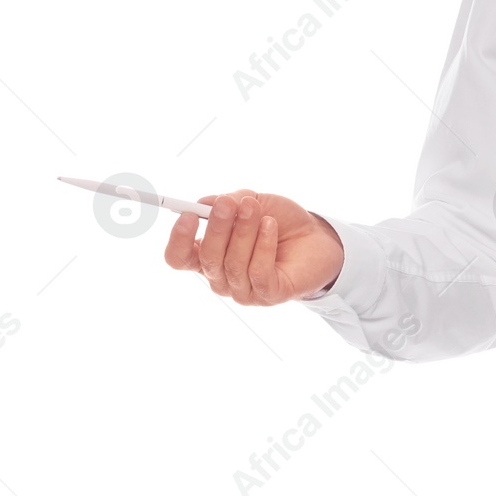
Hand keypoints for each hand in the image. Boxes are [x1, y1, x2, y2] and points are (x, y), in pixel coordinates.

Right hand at [164, 190, 343, 304]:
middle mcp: (222, 277)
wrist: (317, 236)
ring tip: (256, 210)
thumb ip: (228, 201)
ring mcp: (244, 290)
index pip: (179, 257)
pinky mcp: (268, 295)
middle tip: (229, 204)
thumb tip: (203, 203)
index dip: (178, 239)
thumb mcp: (253, 202)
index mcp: (209, 256)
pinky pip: (258, 272)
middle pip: (206, 259)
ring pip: (233, 263)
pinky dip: (263, 245)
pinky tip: (271, 225)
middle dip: (217, 228)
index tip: (188, 214)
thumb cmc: (279, 221)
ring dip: (245, 232)